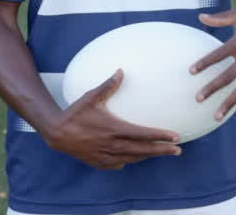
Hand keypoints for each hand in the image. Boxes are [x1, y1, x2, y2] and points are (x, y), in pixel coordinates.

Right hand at [43, 69, 181, 169]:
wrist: (56, 134)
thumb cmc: (75, 113)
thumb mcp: (91, 97)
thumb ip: (108, 85)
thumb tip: (121, 71)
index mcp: (115, 129)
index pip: (143, 134)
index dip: (160, 136)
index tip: (175, 137)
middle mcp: (113, 145)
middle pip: (143, 150)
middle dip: (162, 150)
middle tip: (178, 150)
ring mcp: (106, 156)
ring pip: (133, 159)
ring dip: (148, 156)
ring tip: (162, 153)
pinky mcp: (99, 162)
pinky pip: (119, 164)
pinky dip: (129, 161)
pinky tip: (135, 158)